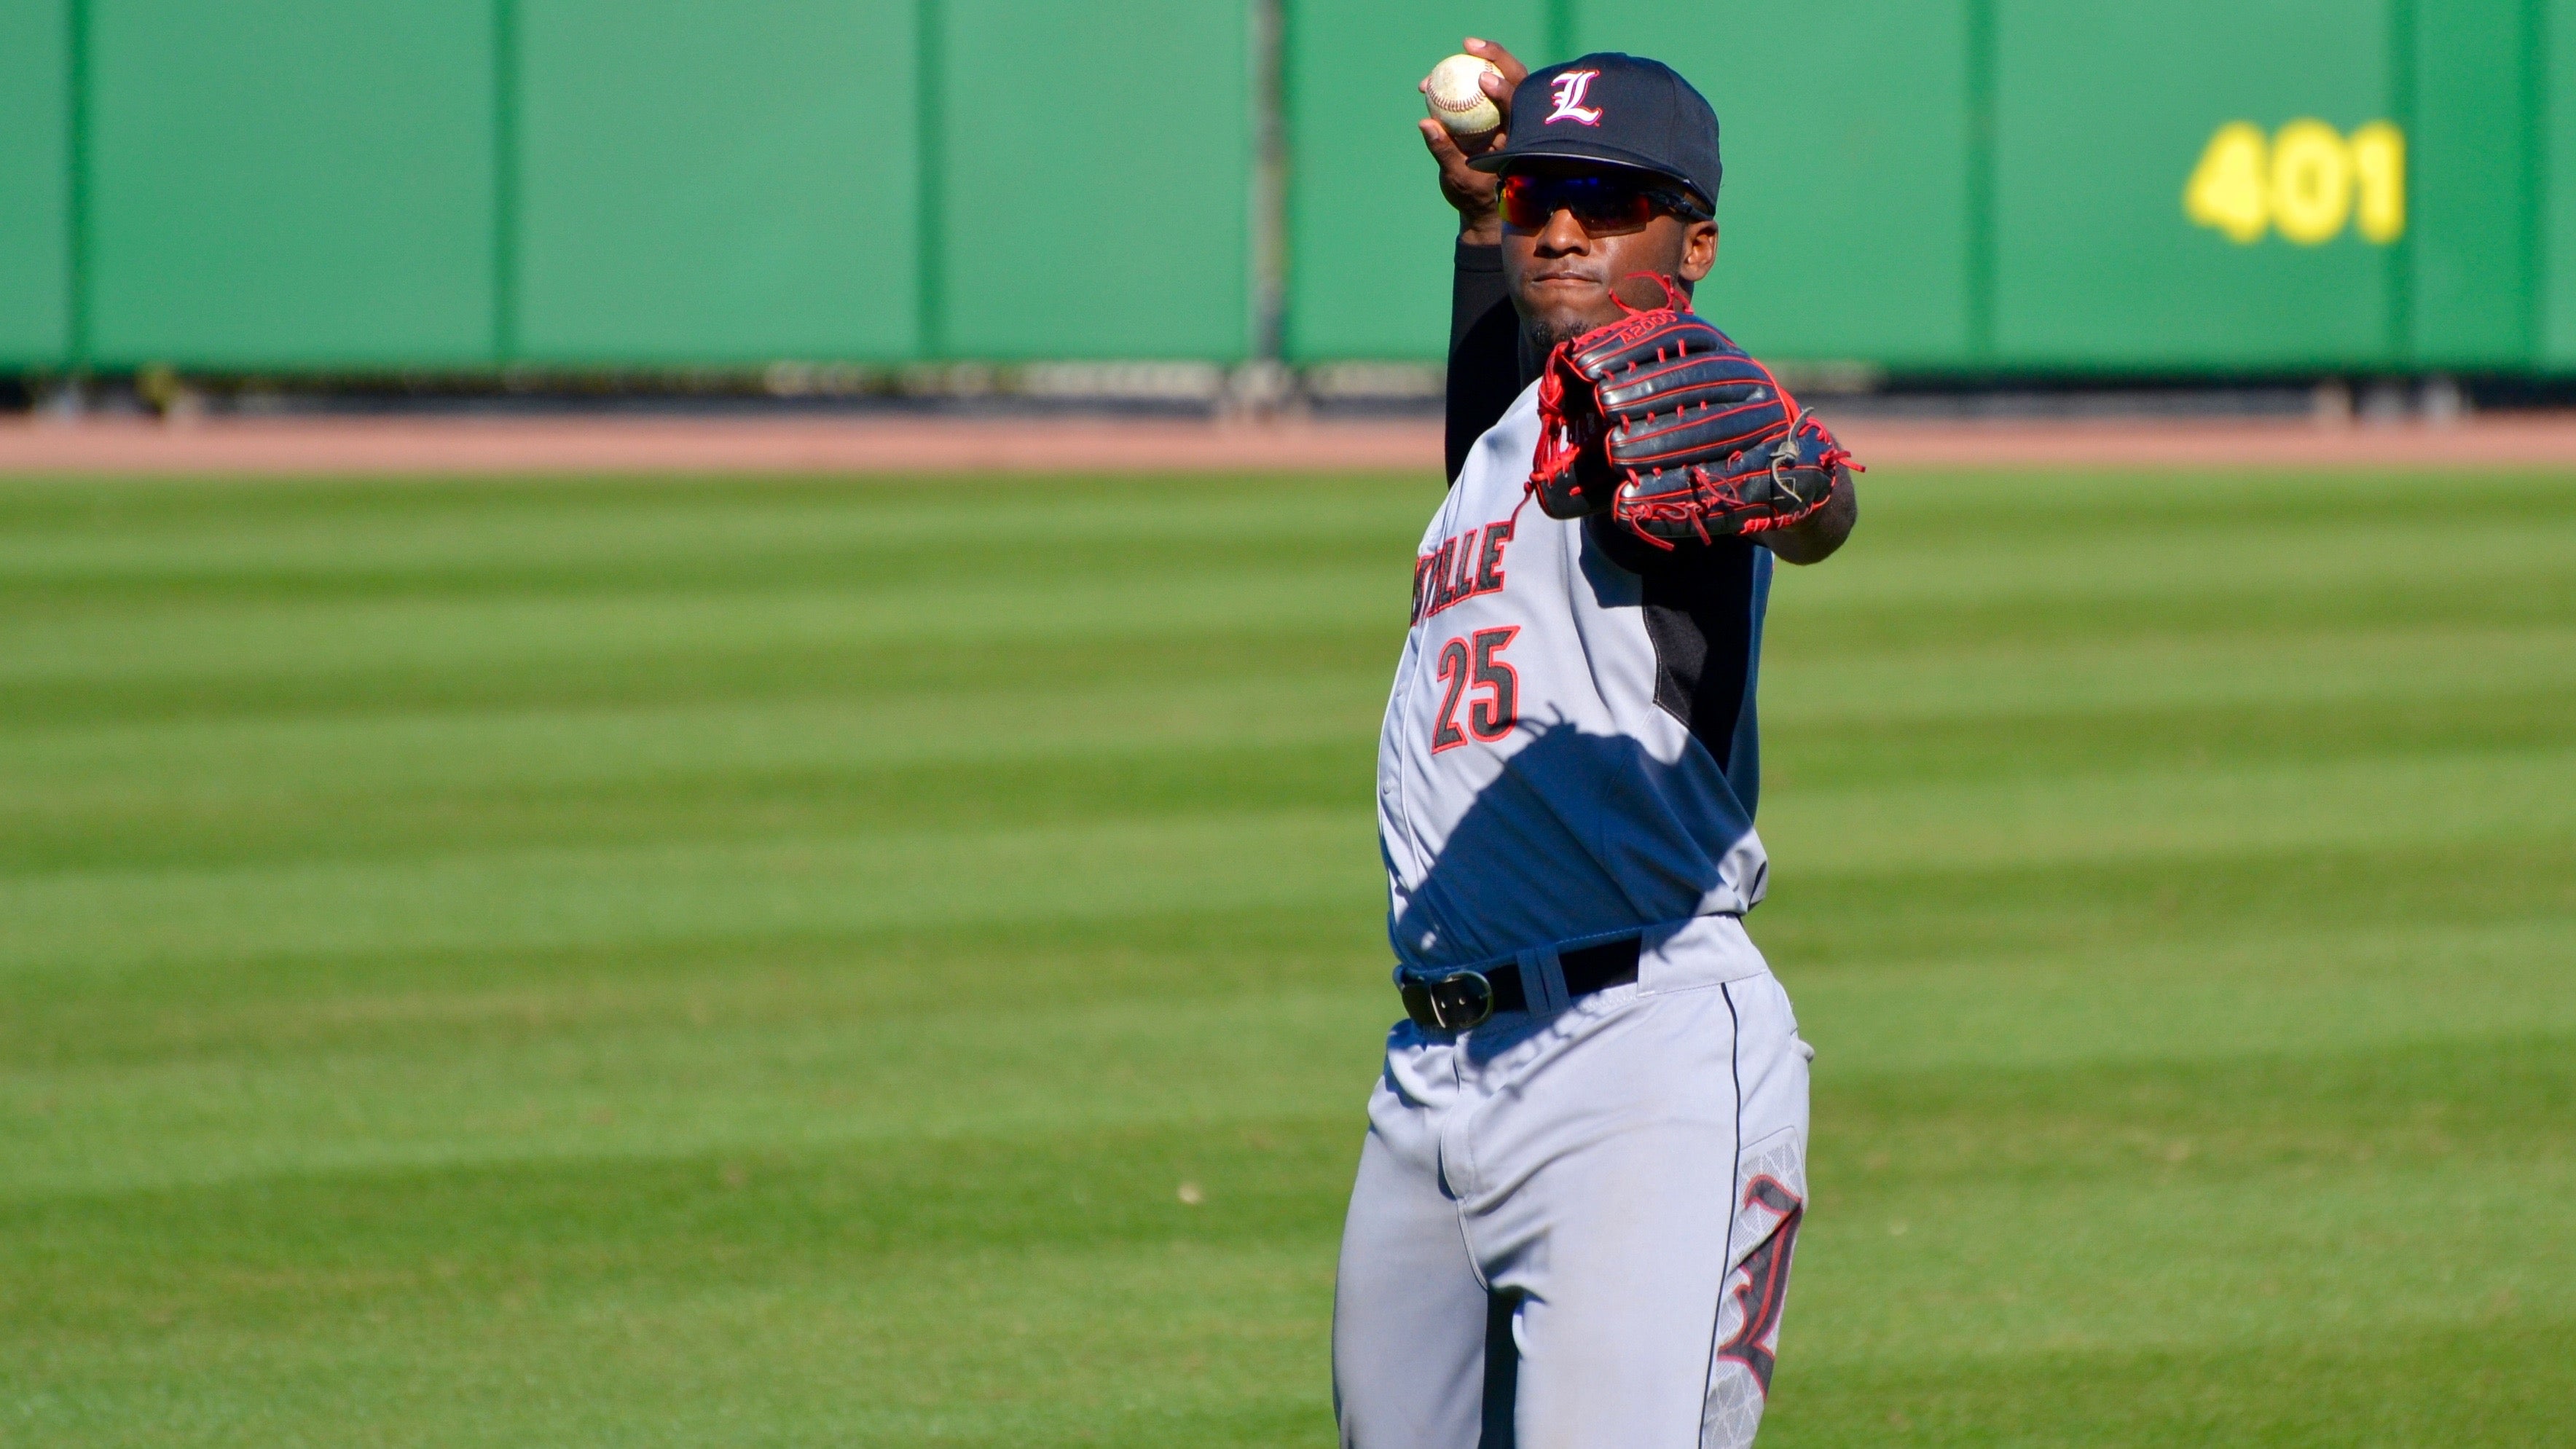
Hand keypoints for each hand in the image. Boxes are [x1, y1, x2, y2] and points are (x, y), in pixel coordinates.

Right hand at [1417, 37, 1527, 244]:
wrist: (1482, 206)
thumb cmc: (1474, 196)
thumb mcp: (1457, 178)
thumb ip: (1443, 150)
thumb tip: (1425, 123)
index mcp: (1521, 138)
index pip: (1519, 106)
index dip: (1504, 88)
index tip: (1483, 79)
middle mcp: (1520, 120)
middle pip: (1515, 77)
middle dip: (1495, 56)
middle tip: (1468, 44)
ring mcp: (1509, 114)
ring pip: (1500, 77)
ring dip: (1477, 62)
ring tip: (1450, 56)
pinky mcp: (1495, 112)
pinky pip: (1483, 88)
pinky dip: (1464, 78)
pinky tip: (1437, 78)